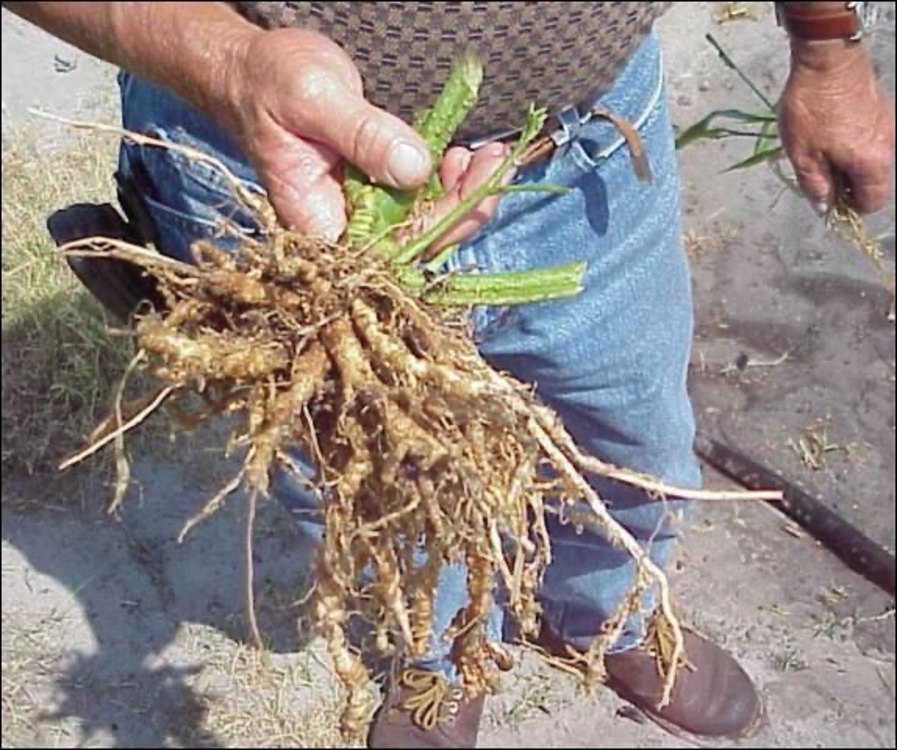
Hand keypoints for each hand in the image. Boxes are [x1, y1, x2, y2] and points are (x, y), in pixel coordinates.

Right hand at [222, 28, 505, 241]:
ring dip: (463, 191)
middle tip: (495, 161)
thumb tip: (414, 169)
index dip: (438, 226)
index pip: (390, 249)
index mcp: (318, 222)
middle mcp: (344, 225)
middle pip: (417, 240)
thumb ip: (362, 135)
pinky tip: (464, 155)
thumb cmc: (268, 83)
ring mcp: (363, 209)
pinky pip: (420, 197)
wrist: (250, 70)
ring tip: (486, 154)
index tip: (474, 188)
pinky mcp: (375, 189)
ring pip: (424, 219)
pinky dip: (449, 179)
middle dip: (463, 205)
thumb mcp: (314, 99)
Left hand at [778, 39, 894, 213]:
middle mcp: (888, 146)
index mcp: (872, 163)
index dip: (849, 206)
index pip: (872, 201)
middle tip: (816, 171)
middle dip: (845, 183)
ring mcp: (888, 125)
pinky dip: (851, 143)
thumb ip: (815, 185)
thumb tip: (824, 207)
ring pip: (869, 158)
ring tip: (818, 148)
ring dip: (846, 162)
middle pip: (871, 180)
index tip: (827, 197)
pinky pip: (868, 138)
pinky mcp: (881, 109)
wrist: (827, 60)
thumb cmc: (812, 110)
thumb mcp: (803, 155)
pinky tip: (827, 131)